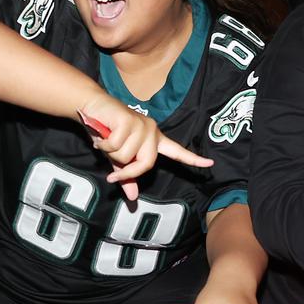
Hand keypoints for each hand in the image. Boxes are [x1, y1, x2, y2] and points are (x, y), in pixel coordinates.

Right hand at [77, 93, 213, 200]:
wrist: (92, 106)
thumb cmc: (106, 132)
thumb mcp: (117, 158)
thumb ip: (127, 176)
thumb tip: (132, 198)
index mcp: (154, 140)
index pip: (177, 152)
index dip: (193, 159)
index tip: (210, 164)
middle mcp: (152, 131)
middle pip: (147, 163)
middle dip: (126, 170)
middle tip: (112, 165)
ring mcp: (142, 125)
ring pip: (127, 156)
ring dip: (110, 152)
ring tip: (105, 140)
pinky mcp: (129, 121)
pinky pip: (115, 145)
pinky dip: (103, 144)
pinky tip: (101, 134)